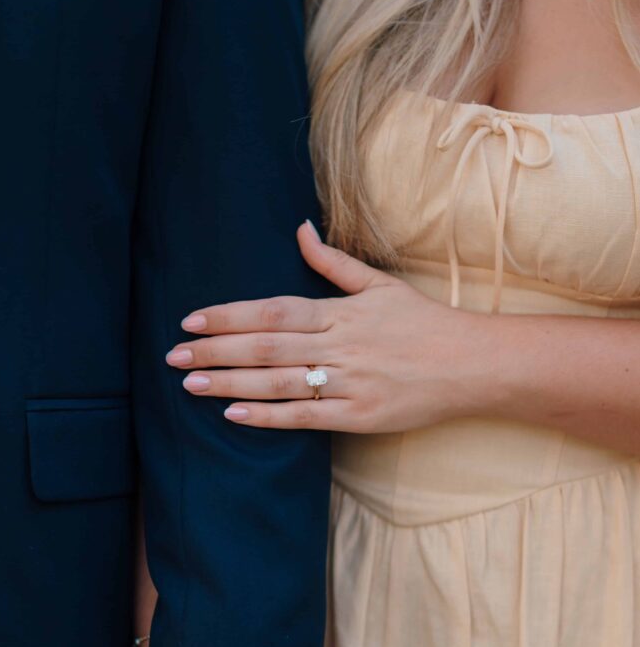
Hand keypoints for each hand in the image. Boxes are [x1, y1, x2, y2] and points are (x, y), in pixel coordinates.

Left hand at [166, 220, 491, 432]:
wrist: (472, 364)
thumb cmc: (424, 323)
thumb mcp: (380, 285)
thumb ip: (333, 263)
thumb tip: (299, 228)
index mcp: (341, 312)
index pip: (273, 310)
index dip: (229, 315)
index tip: (190, 321)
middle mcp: (340, 345)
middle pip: (266, 345)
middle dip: (215, 351)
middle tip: (174, 357)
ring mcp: (350, 381)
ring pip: (280, 382)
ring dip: (231, 383)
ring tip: (191, 386)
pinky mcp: (360, 415)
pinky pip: (307, 417)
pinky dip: (269, 416)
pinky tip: (235, 416)